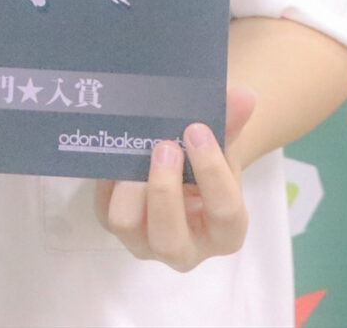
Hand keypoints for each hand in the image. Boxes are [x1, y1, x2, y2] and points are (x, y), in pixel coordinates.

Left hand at [94, 85, 256, 271]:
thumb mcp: (223, 143)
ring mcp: (145, 242)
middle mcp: (185, 249)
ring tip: (138, 147)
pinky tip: (119, 148)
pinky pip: (103, 206)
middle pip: (169, 238)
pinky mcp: (115, 225)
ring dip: (131, 186)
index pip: (225, 212)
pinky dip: (109, 177)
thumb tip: (243, 97)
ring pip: (127, 224)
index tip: (197, 130)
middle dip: (163, 190)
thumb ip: (231, 122)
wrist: (184, 167)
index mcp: (225, 232)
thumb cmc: (208, 159)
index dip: (211, 171)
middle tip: (165, 145)